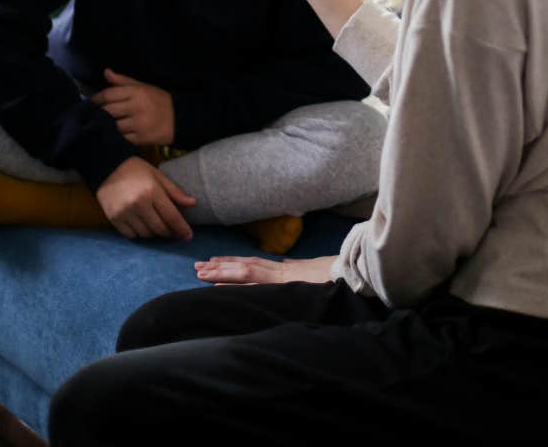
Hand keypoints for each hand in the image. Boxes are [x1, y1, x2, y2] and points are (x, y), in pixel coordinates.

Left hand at [92, 68, 174, 145]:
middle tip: (91, 116)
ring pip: (112, 126)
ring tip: (100, 126)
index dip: (96, 99)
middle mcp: (136, 107)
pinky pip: (121, 138)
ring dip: (105, 127)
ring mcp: (138, 124)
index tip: (91, 103)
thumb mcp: (143, 87)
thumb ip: (123, 81)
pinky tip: (112, 136)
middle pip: (107, 111)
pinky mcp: (140, 138)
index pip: (109, 94)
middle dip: (98, 114)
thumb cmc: (159, 100)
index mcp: (137, 92)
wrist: (179, 119)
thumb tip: (106, 72)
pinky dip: (115, 137)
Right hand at [96, 156, 195, 240]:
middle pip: (160, 228)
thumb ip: (175, 191)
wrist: (107, 167)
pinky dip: (140, 234)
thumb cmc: (136, 170)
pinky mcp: (114, 219)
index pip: (171, 216)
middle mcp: (138, 204)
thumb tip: (193, 204)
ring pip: (146, 234)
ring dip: (155, 234)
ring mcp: (125, 213)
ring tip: (159, 228)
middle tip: (176, 233)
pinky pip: (131, 235)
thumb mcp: (158, 176)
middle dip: (170, 233)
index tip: (188, 236)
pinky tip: (143, 227)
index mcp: (152, 191)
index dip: (182, 228)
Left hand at [193, 255, 336, 284]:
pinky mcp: (283, 284)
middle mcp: (278, 270)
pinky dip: (235, 282)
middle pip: (243, 266)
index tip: (213, 263)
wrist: (350, 272)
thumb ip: (298, 268)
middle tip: (196, 268)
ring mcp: (279, 277)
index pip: (252, 264)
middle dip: (219, 267)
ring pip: (244, 271)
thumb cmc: (336, 274)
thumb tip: (287, 265)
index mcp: (283, 270)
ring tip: (201, 273)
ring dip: (221, 272)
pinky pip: (254, 283)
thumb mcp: (313, 270)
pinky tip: (219, 284)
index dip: (232, 263)